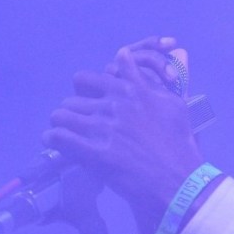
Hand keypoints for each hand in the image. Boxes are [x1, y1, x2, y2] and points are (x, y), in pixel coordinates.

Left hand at [43, 37, 203, 233]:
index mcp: (132, 90)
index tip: (89, 101)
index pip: (90, 78)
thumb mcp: (172, 104)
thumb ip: (145, 79)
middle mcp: (115, 104)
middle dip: (75, 110)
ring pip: (61, 114)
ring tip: (68, 135)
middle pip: (73, 98)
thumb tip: (125, 54)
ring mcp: (103, 127)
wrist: (179, 179)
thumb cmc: (179, 143)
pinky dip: (53, 140)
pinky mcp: (94, 152)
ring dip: (63, 125)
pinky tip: (58, 145)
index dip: (86, 91)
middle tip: (80, 123)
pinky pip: (58, 137)